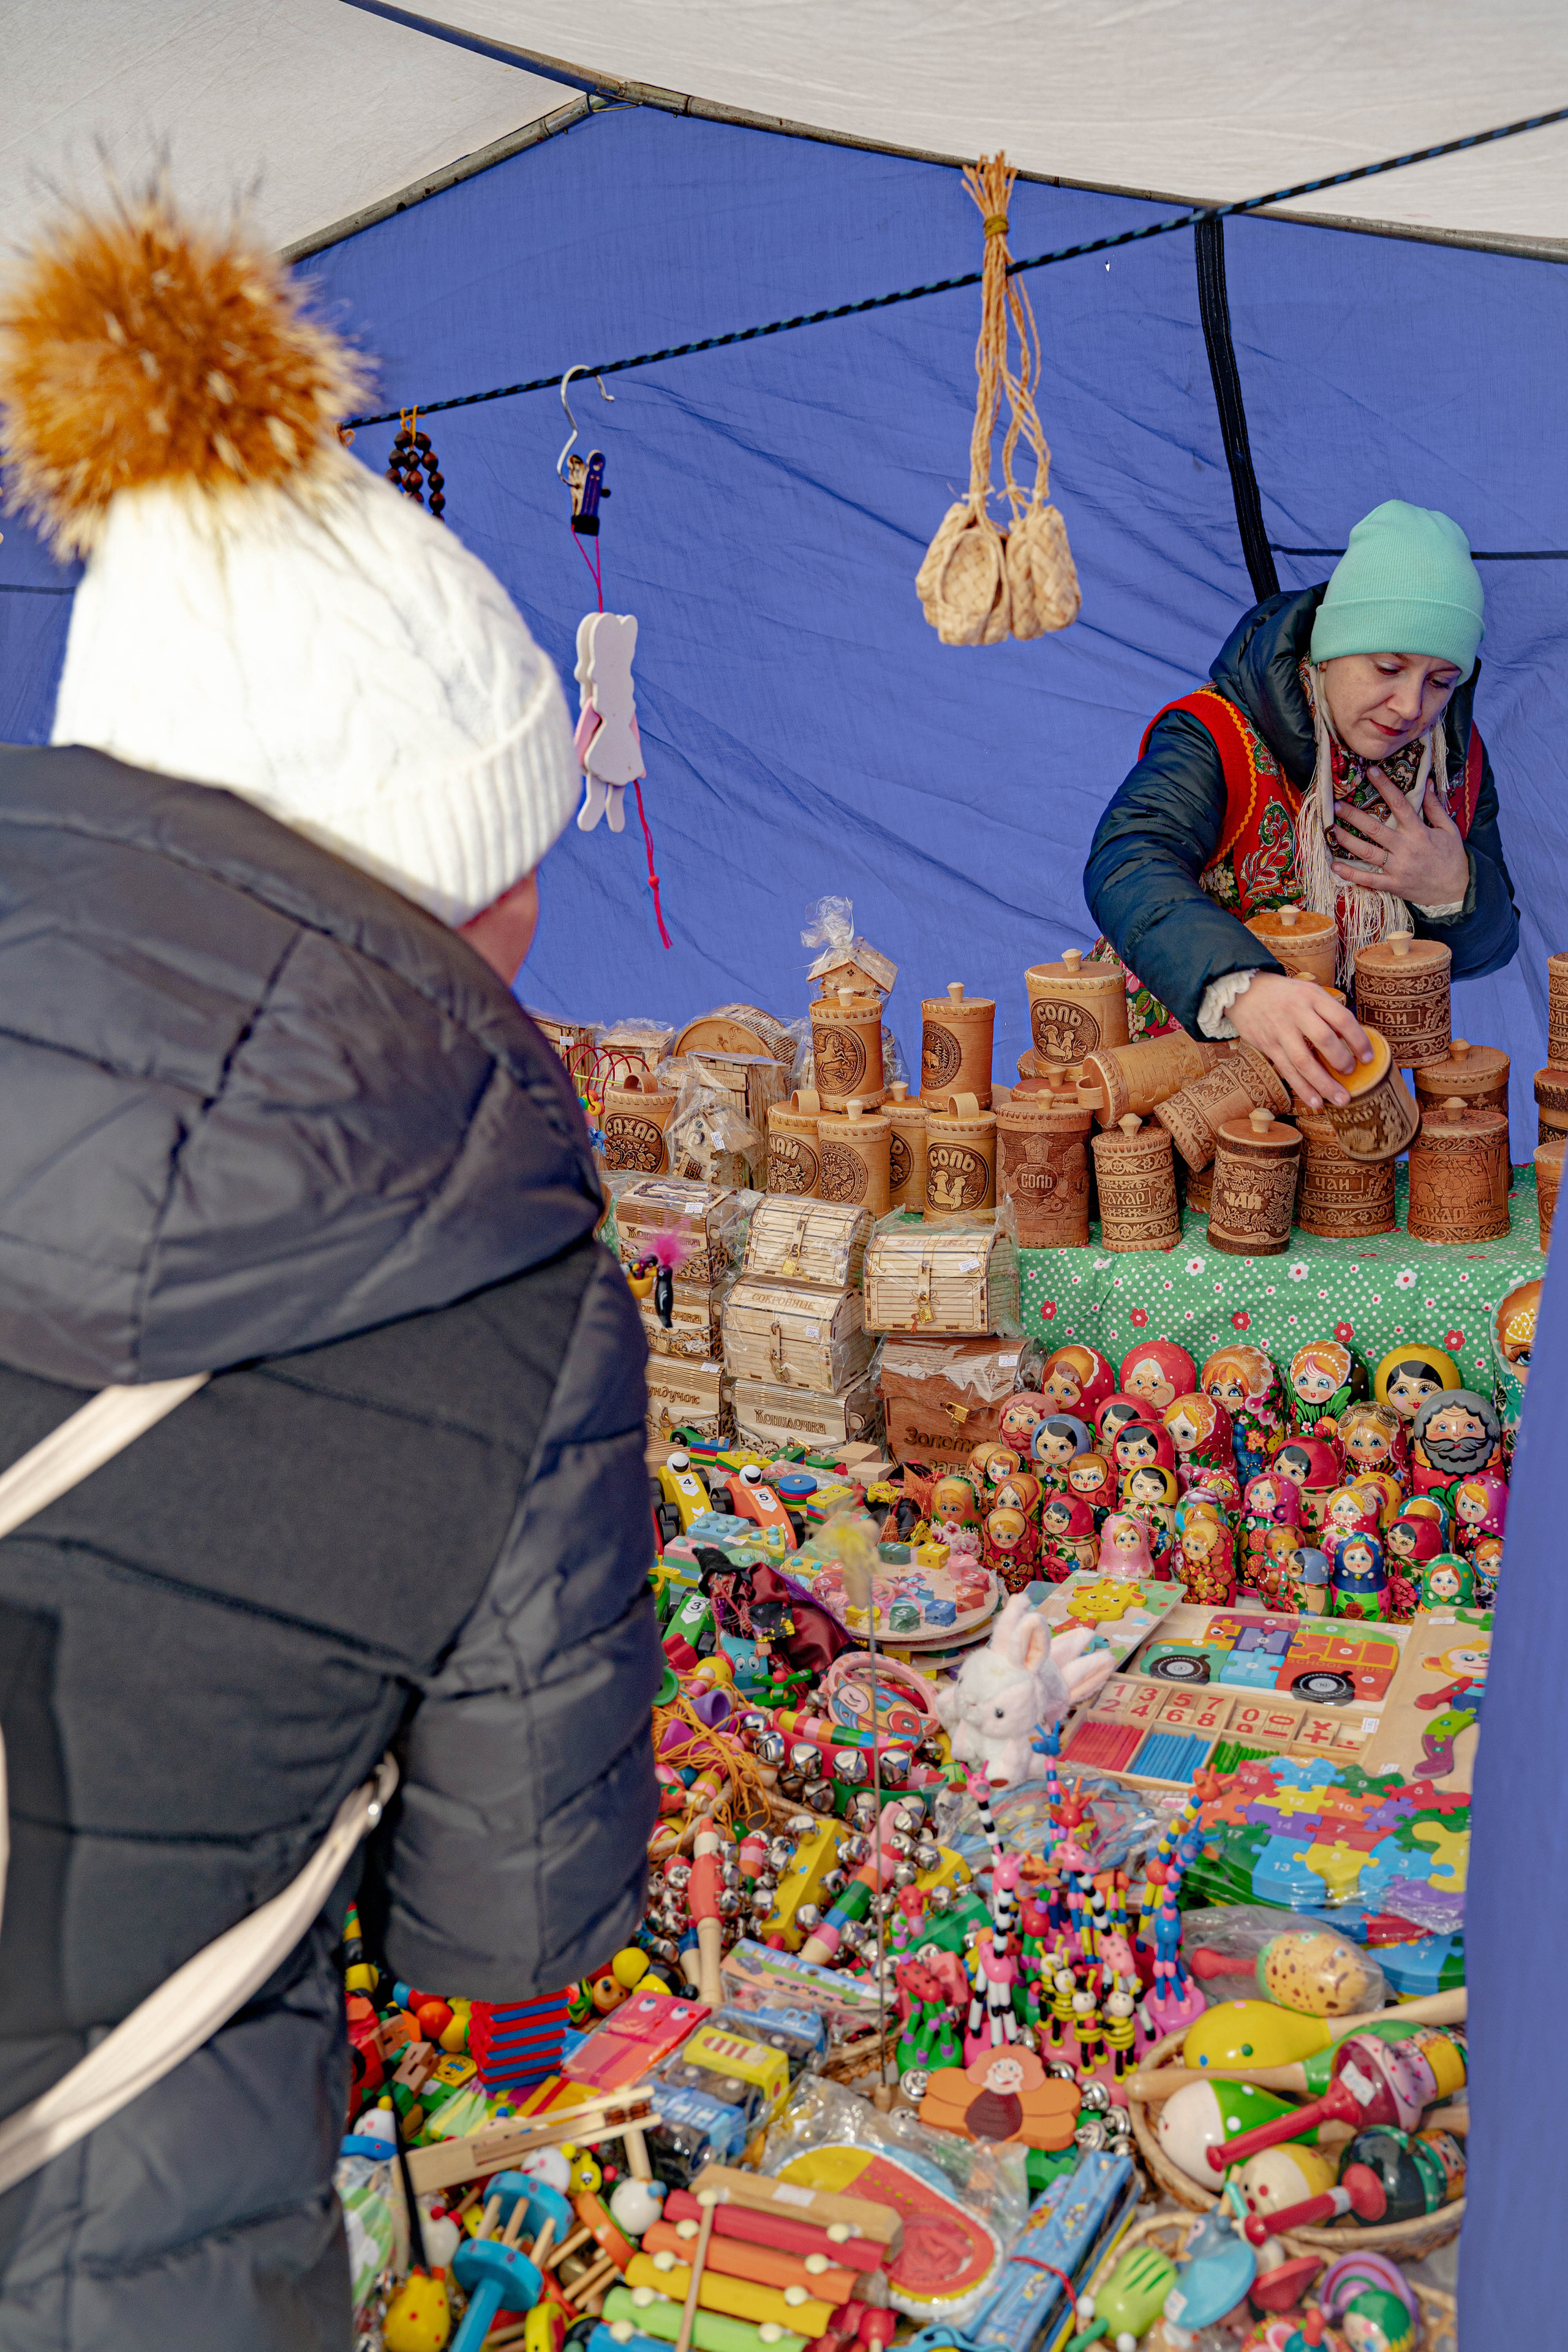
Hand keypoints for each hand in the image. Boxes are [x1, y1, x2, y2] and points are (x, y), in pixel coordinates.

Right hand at [1227, 971, 1372, 1109]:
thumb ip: (1328, 1012)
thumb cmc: (1285, 995)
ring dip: (1324, 1083)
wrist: (1245, 992)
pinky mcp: (1268, 1046)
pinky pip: (1287, 1071)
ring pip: (1304, 1061)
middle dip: (1341, 1060)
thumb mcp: (1309, 992)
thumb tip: (1351, 1040)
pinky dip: (1302, 1088)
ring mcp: (1280, 1031)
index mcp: (1313, 997)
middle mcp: (1297, 1012)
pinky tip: (1315, 1101)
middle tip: (1351, 1073)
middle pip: (1324, 1039)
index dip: (1358, 1040)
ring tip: (1340, 1099)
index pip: (1342, 1019)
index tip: (1368, 1058)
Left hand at [1330, 770, 1468, 905]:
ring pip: (1367, 852)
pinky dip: (1351, 874)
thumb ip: (1436, 807)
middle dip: (1354, 815)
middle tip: (1336, 805)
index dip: (1385, 787)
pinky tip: (1335, 866)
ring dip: (1347, 840)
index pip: (1399, 804)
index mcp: (1419, 832)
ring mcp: (1397, 867)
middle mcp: (1405, 848)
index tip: (1371, 772)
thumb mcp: (1449, 830)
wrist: (1456, 891)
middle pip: (1375, 828)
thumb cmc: (1452, 858)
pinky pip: (1368, 879)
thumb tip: (1428, 783)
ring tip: (1331, 830)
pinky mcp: (1392, 884)